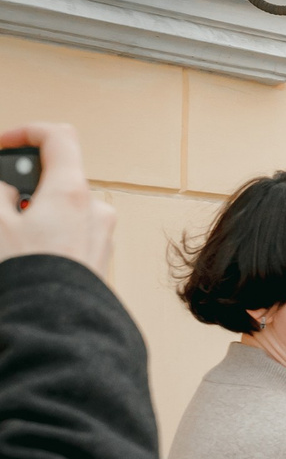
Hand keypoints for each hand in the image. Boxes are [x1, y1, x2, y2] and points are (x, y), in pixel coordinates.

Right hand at [0, 124, 114, 275]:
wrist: (58, 326)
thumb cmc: (29, 274)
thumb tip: (6, 188)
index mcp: (72, 191)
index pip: (59, 137)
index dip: (26, 132)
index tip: (2, 145)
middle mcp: (95, 208)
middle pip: (57, 177)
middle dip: (25, 186)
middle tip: (2, 205)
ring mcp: (102, 234)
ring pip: (62, 208)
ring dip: (35, 213)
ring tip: (12, 238)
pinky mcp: (99, 257)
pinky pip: (71, 232)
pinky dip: (48, 232)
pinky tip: (28, 255)